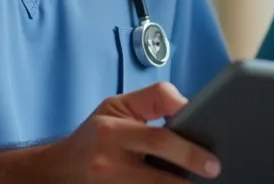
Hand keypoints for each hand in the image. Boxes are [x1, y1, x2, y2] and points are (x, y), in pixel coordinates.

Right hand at [46, 82, 221, 182]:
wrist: (60, 169)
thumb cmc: (95, 134)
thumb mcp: (118, 105)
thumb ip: (154, 98)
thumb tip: (188, 105)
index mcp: (111, 132)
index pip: (158, 140)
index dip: (189, 152)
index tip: (212, 162)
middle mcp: (107, 164)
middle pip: (159, 179)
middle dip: (189, 179)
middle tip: (213, 175)